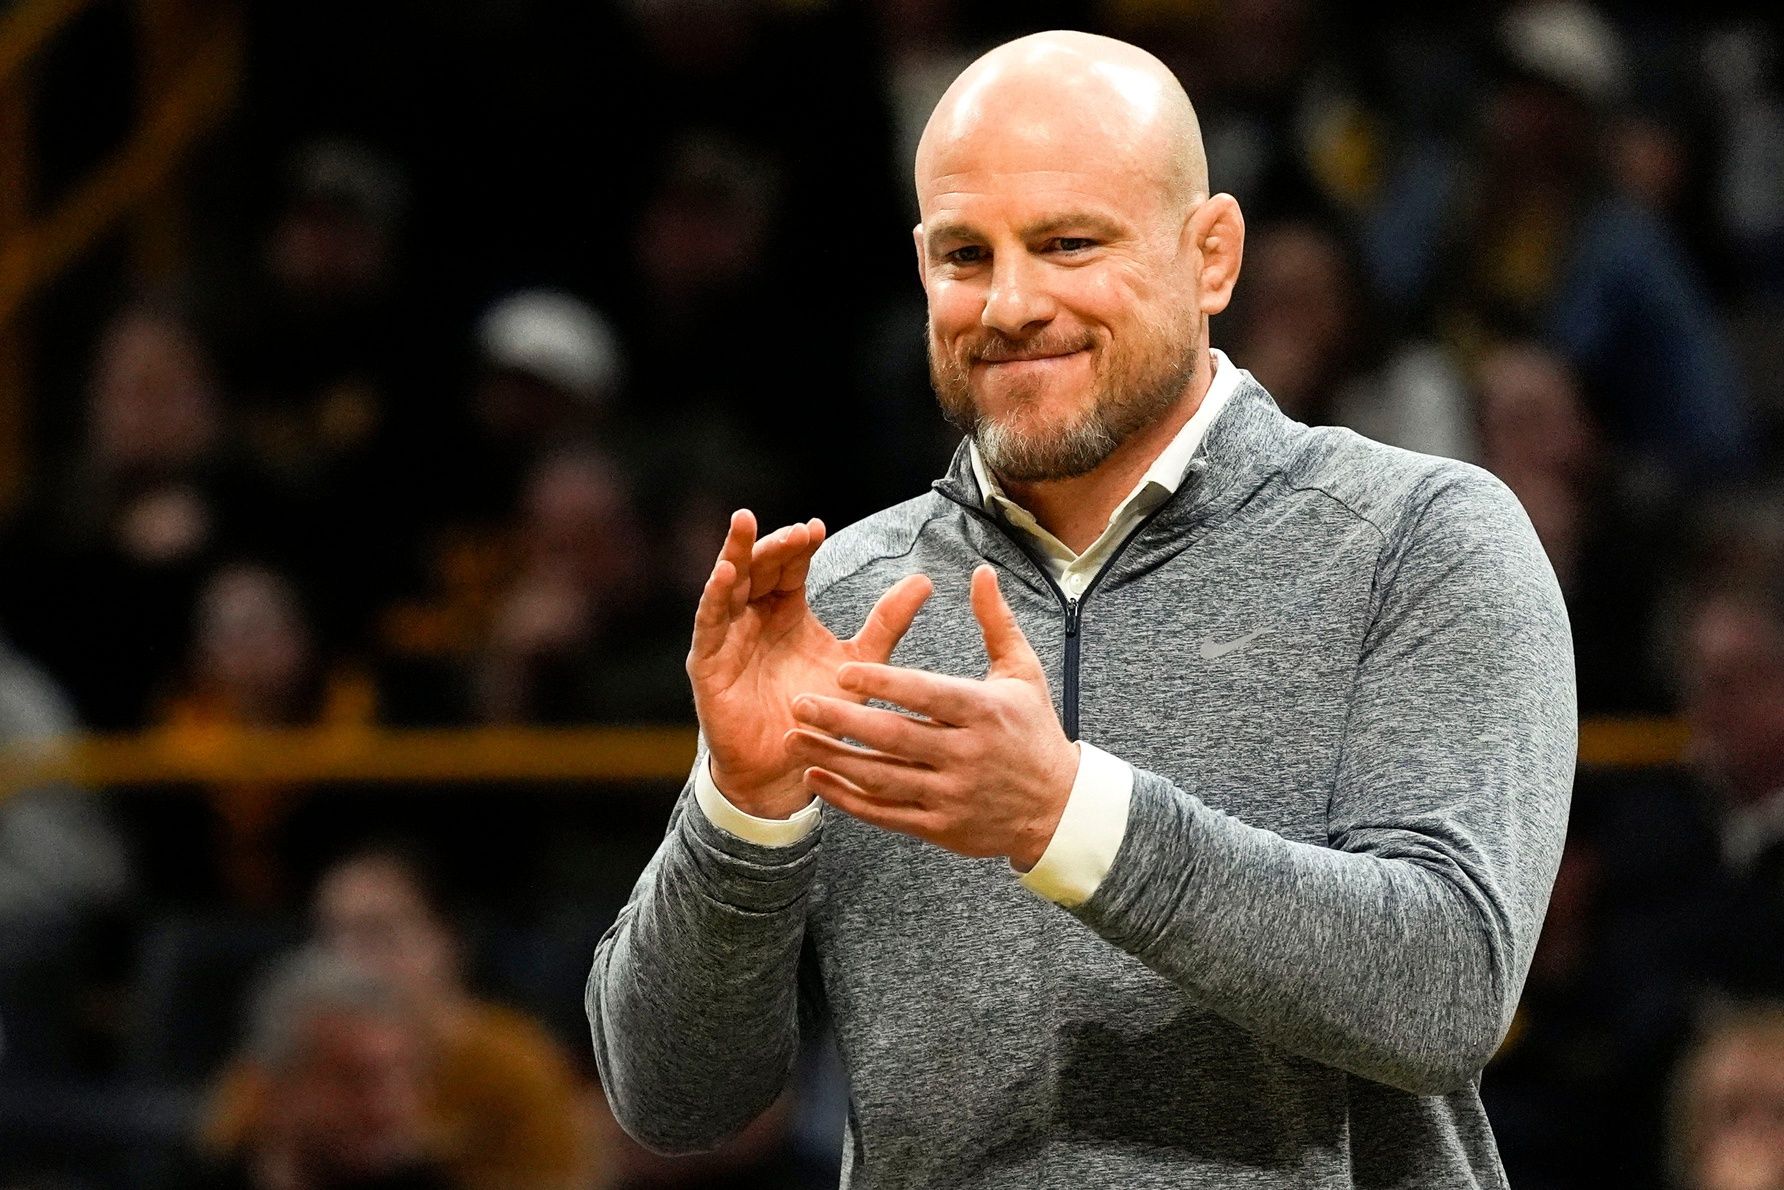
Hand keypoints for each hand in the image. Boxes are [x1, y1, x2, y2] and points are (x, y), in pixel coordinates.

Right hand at [687, 509, 933, 818]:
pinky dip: (715, 595)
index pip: (790, 565)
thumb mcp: (860, 662)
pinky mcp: (708, 662)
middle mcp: (755, 616)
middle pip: (759, 566)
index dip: (800, 545)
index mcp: (788, 611)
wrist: (791, 769)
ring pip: (729, 583)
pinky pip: (708, 622)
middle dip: (775, 545)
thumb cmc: (821, 715)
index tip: (817, 529)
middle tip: (797, 532)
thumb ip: (888, 622)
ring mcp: (728, 637)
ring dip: (737, 554)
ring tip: (745, 524)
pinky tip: (725, 573)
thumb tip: (925, 581)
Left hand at [785, 565, 1077, 868]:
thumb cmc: (1034, 730)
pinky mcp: (940, 828)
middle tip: (799, 702)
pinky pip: (885, 814)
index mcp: (983, 712)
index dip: (882, 684)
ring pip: (882, 778)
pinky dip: (847, 800)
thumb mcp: (1023, 672)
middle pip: (893, 737)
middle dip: (841, 720)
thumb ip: (995, 622)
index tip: (842, 672)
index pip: (925, 694)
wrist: (1057, 808)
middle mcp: (966, 755)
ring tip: (794, 739)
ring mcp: (952, 795)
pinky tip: (816, 779)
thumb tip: (980, 571)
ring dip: (833, 759)